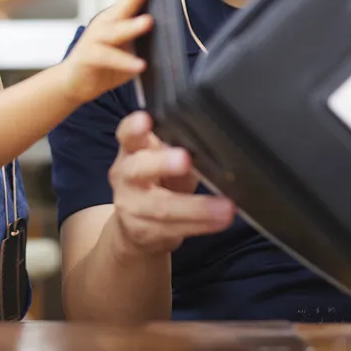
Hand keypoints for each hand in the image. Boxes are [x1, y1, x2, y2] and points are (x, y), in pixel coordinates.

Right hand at [60, 0, 152, 104]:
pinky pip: (108, 58)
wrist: (75, 83)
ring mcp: (94, 39)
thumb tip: (170, 28)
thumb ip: (139, 34)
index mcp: (114, 18)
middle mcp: (103, 24)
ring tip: (148, 21)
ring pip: (114, 31)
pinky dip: (125, 61)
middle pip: (120, 9)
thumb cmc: (104, 62)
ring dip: (131, 26)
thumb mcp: (124, 44)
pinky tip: (140, 64)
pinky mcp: (88, 57)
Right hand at [108, 111, 235, 257]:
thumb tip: (217, 146)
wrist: (133, 227)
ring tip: (225, 207)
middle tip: (184, 159)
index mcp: (132, 150)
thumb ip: (182, 150)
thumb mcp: (165, 161)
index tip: (146, 120)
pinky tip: (219, 220)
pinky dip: (201, 224)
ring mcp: (131, 205)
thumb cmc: (156, 183)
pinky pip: (174, 228)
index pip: (127, 134)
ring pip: (161, 206)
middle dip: (161, 163)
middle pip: (137, 168)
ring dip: (196, 207)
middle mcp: (126, 175)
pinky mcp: (142, 231)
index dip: (133, 127)